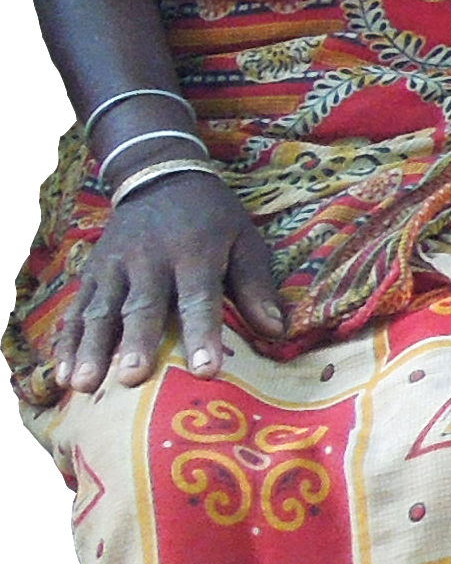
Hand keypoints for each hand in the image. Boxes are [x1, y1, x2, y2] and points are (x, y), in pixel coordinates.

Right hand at [50, 168, 285, 393]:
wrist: (160, 177)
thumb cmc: (213, 220)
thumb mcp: (244, 242)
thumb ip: (256, 288)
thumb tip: (276, 333)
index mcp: (194, 254)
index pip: (199, 298)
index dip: (202, 334)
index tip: (205, 371)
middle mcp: (148, 261)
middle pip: (141, 307)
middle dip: (135, 345)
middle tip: (131, 380)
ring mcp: (114, 266)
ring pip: (100, 311)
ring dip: (90, 349)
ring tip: (83, 385)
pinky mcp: (91, 273)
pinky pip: (76, 309)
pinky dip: (66, 342)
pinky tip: (61, 374)